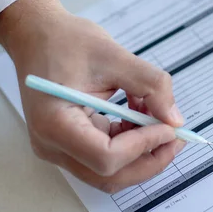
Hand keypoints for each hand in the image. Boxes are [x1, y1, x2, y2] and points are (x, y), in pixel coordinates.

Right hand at [0, 0, 185, 192]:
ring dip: (141, 152)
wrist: (37, 35)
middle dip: (149, 160)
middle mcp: (53, 145)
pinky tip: (140, 116)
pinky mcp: (70, 143)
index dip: (143, 146)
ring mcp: (59, 148)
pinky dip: (130, 143)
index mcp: (55, 123)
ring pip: (109, 172)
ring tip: (158, 120)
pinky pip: (105, 156)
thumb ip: (150, 85)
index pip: (106, 157)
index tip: (168, 126)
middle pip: (109, 176)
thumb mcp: (114, 55)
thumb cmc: (65, 41)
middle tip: (175, 137)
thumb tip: (175, 120)